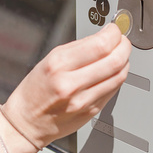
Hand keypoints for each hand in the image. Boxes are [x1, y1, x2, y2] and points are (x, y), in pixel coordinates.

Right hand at [3, 24, 131, 150]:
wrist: (27, 122)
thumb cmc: (35, 90)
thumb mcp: (49, 60)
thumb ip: (78, 48)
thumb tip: (103, 37)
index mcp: (59, 65)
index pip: (100, 45)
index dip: (114, 34)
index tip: (115, 30)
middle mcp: (71, 84)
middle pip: (114, 60)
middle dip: (124, 46)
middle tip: (123, 41)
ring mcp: (83, 100)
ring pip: (119, 76)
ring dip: (125, 62)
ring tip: (120, 55)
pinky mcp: (91, 111)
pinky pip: (113, 90)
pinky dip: (117, 77)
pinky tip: (113, 72)